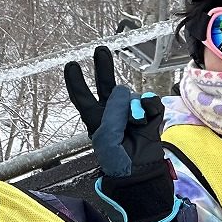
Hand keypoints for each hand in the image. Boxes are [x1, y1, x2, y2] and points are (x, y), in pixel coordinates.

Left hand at [64, 46, 173, 221]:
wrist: (143, 172)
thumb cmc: (119, 160)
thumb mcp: (107, 138)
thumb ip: (113, 112)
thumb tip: (124, 91)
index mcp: (97, 119)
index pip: (83, 98)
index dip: (76, 82)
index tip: (71, 65)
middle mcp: (113, 112)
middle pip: (105, 85)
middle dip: (103, 67)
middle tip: (101, 50)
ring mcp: (132, 111)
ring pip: (130, 95)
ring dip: (133, 107)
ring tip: (135, 124)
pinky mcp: (150, 113)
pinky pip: (150, 101)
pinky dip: (150, 108)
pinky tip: (148, 119)